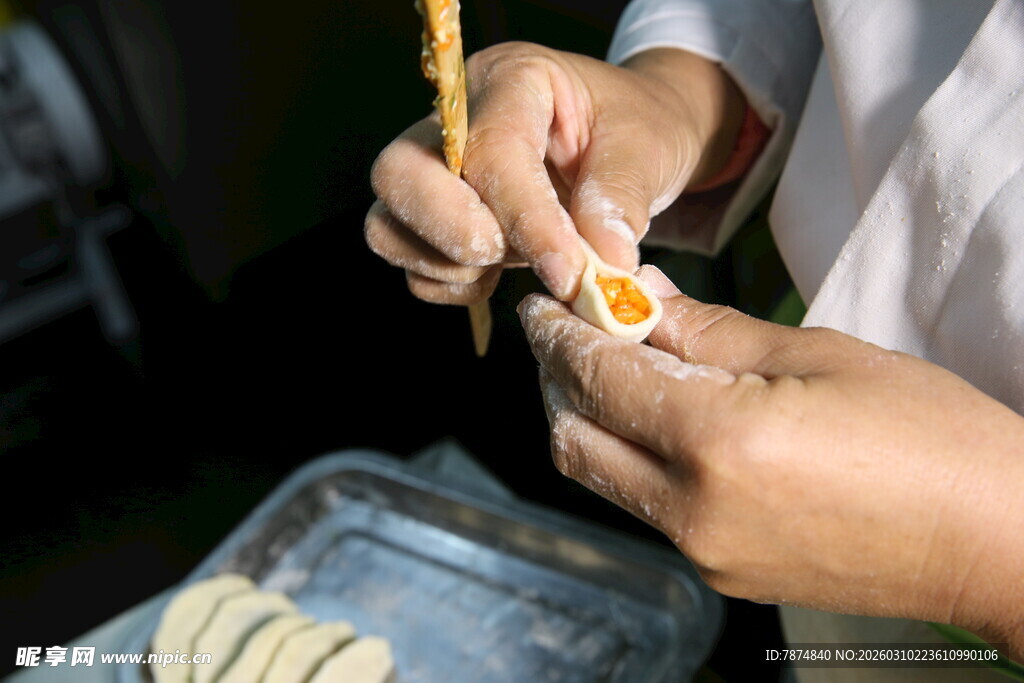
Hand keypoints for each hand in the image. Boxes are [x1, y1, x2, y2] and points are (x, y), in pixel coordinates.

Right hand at [366, 43, 743, 303]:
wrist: (630, 143)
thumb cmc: (637, 130)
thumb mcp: (649, 147)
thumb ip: (622, 198)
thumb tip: (604, 259)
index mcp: (512, 80)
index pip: (492, 150)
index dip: (527, 220)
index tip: (570, 271)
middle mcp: (454, 120)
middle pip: (399, 175)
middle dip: (455, 233)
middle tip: (513, 256)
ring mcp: (433, 171)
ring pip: (389, 226)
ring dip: (453, 264)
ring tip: (516, 260)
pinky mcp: (431, 219)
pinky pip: (411, 266)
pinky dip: (452, 285)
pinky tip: (500, 273)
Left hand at [519, 265, 1023, 658]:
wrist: (991, 540)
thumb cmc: (927, 435)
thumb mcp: (814, 355)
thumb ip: (708, 329)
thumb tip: (637, 296)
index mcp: (718, 441)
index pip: (596, 376)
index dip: (558, 331)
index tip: (543, 302)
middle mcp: (694, 509)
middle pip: (572, 437)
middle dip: (557, 377)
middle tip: (569, 328)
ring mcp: (704, 551)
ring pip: (601, 475)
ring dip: (588, 417)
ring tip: (612, 365)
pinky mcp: (721, 571)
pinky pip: (645, 505)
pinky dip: (632, 455)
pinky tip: (659, 418)